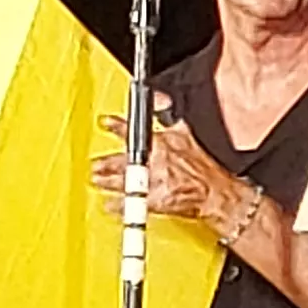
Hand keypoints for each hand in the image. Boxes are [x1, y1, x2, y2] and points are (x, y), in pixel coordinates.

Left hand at [95, 108, 258, 242]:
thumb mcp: (186, 134)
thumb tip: (162, 103)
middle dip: (104, 163)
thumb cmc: (202, 167)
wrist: (214, 192)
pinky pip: (130, 203)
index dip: (115, 125)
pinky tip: (109, 205)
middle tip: (94, 164)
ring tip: (96, 180)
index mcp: (160, 143)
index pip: (132, 130)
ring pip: (121, 181)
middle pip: (120, 160)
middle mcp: (153, 162)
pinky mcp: (153, 200)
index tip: (104, 122)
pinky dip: (118, 205)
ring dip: (106, 181)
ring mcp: (151, 182)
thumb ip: (169, 120)